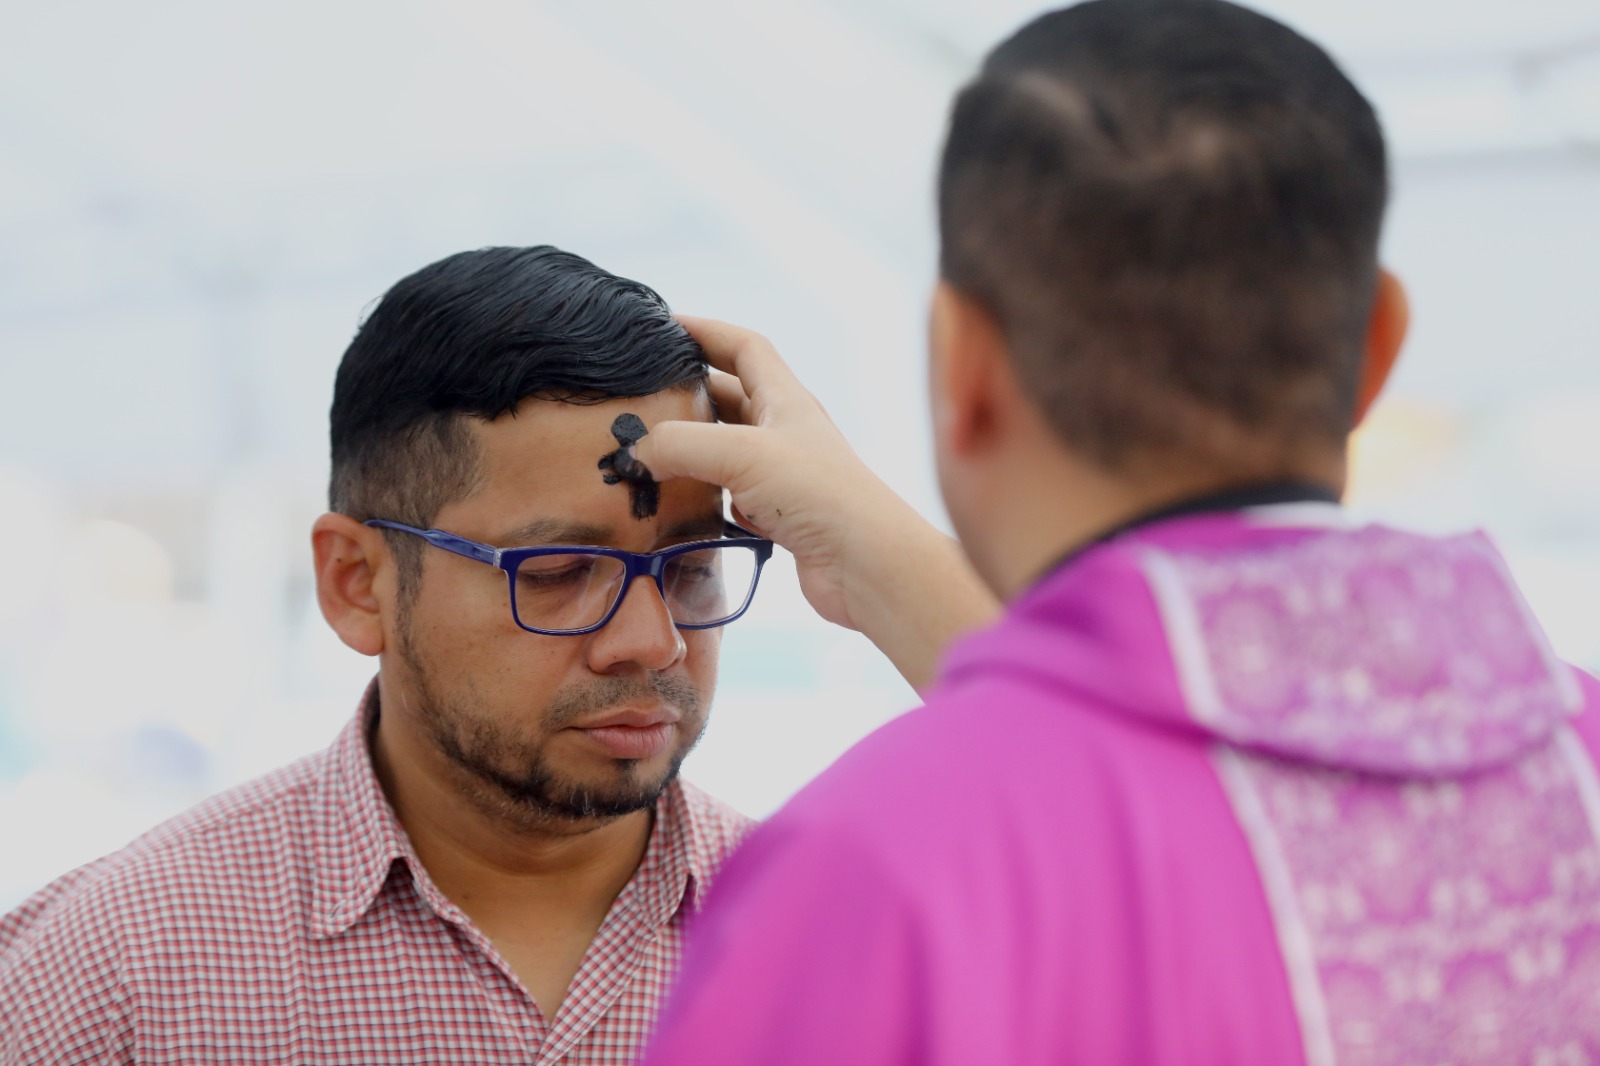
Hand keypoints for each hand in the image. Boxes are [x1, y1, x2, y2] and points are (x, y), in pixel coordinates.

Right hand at [631, 316, 998, 689]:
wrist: (867, 565)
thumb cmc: (823, 496)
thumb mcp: (743, 454)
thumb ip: (681, 445)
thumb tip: (638, 453)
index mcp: (785, 400)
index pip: (744, 347)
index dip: (705, 331)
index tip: (664, 325)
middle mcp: (786, 433)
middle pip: (729, 398)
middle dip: (686, 395)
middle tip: (641, 399)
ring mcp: (783, 476)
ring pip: (726, 452)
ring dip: (690, 451)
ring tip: (646, 454)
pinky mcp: (779, 518)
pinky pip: (732, 498)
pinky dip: (704, 498)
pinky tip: (680, 506)